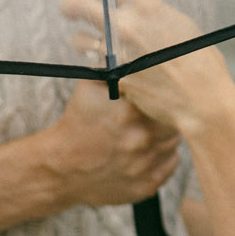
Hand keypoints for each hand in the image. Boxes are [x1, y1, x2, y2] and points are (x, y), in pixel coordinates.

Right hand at [28, 79, 180, 209]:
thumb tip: (134, 49)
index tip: (160, 94)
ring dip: (166, 135)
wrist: (60, 168)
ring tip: (151, 129)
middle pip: (174, 121)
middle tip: (159, 111)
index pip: (166, 99)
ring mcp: (144, 166)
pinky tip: (150, 150)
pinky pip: (170, 166)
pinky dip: (164, 157)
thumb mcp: (89, 89)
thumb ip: (113, 67)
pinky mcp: (145, 187)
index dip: (166, 95)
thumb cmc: (76, 124)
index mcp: (128, 113)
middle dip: (167, 115)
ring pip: (174, 143)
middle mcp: (140, 141)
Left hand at [62, 0, 234, 142]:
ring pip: (79, 39)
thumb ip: (149, 6)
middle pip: (77, 4)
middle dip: (71, 4)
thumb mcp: (178, 22)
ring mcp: (115, 53)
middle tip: (72, 8)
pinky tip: (112, 66)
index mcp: (146, 6)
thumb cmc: (200, 59)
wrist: (201, 99)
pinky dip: (100, 64)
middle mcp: (125, 26)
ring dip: (84, 39)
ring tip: (94, 43)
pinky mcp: (112, 77)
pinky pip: (94, 66)